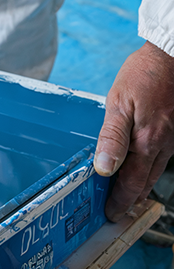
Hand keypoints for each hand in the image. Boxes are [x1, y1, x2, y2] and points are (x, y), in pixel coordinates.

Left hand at [94, 40, 173, 220]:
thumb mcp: (118, 102)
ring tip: (130, 195)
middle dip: (131, 198)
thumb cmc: (143, 75)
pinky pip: (164, 156)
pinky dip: (152, 167)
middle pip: (145, 180)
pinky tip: (145, 165)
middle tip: (117, 211)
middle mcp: (163, 145)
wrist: (171, 57)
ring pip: (156, 170)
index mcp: (146, 141)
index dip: (120, 200)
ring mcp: (173, 139)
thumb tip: (103, 167)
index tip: (110, 212)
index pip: (130, 181)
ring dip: (142, 184)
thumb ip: (111, 137)